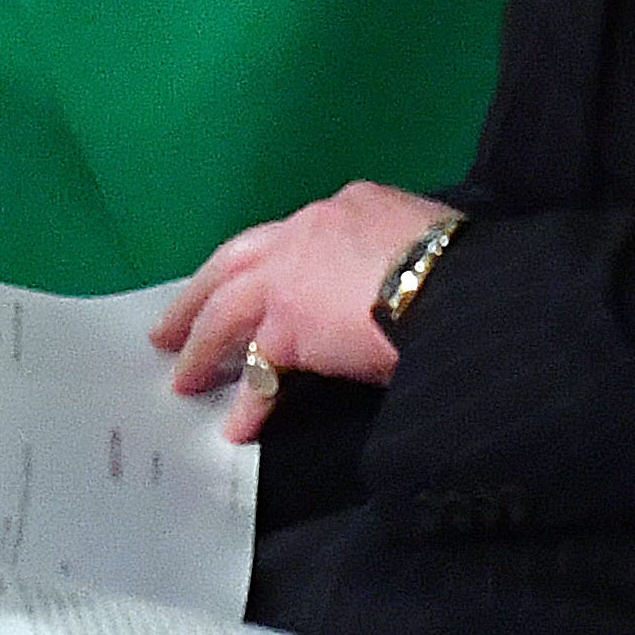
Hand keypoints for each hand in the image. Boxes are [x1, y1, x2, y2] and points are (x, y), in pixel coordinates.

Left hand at [151, 180, 445, 440]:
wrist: (461, 287)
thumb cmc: (465, 264)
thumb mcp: (426, 237)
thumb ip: (392, 254)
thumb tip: (390, 284)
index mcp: (347, 206)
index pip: (289, 237)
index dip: (261, 264)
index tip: (242, 283)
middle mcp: (304, 233)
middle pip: (231, 263)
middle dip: (197, 297)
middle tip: (169, 327)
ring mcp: (289, 279)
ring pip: (225, 313)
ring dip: (201, 349)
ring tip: (184, 380)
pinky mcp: (289, 328)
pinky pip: (258, 373)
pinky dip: (248, 403)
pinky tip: (237, 428)